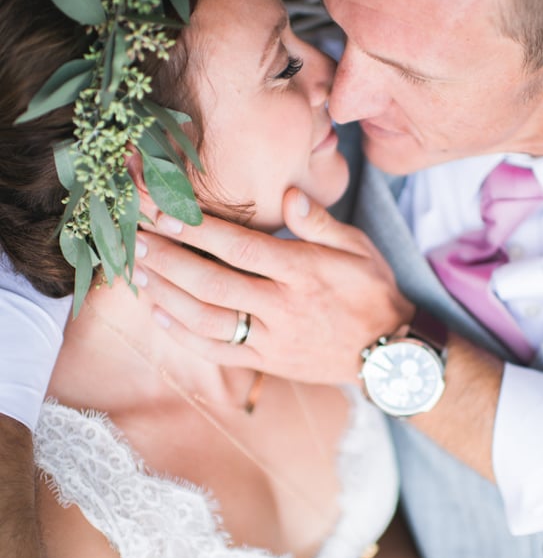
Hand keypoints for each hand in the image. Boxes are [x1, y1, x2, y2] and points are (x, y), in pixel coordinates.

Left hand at [135, 187, 413, 383]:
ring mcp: (274, 338)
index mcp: (304, 272)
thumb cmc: (372, 292)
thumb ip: (319, 222)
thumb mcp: (358, 248)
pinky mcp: (268, 362)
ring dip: (170, 296)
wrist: (390, 353)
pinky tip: (161, 315)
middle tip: (137, 241)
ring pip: (210, 320)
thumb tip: (288, 195)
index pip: (240, 247)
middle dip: (170, 260)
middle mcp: (284, 306)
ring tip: (141, 274)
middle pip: (214, 282)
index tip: (165, 214)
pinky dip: (185, 336)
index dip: (198, 230)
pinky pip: (219, 351)